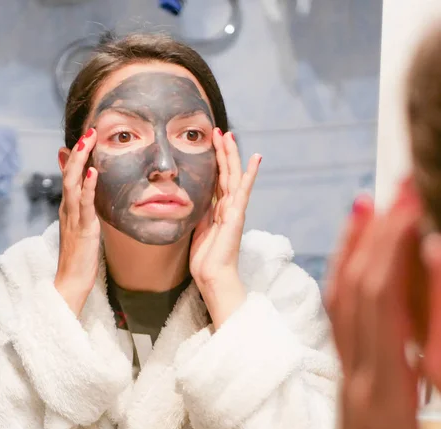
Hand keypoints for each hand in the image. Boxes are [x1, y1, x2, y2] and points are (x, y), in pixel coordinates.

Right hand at [55, 129, 99, 315]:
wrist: (72, 280)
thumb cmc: (80, 256)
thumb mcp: (82, 226)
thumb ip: (84, 209)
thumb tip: (89, 195)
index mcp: (69, 207)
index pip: (69, 175)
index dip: (75, 154)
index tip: (86, 135)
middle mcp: (68, 209)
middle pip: (69, 173)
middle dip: (79, 150)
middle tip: (89, 130)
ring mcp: (73, 217)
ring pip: (73, 183)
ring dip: (80, 160)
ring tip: (89, 140)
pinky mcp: (83, 228)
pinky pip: (84, 204)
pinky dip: (88, 187)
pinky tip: (93, 172)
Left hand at [190, 129, 260, 328]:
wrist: (213, 276)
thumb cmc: (205, 260)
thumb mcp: (196, 230)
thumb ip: (199, 213)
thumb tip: (193, 199)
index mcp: (218, 211)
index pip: (217, 180)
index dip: (214, 162)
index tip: (211, 144)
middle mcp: (228, 207)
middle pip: (225, 173)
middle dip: (222, 152)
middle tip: (219, 131)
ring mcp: (234, 210)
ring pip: (233, 176)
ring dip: (231, 155)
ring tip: (228, 135)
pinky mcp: (237, 215)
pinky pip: (243, 190)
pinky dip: (250, 173)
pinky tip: (255, 158)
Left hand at [318, 182, 440, 428]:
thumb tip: (440, 349)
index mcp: (384, 396)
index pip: (383, 304)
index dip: (395, 247)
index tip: (412, 204)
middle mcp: (359, 378)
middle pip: (359, 289)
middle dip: (379, 231)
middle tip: (401, 185)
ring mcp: (349, 381)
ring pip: (341, 303)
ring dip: (355, 250)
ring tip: (369, 205)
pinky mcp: (350, 388)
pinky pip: (342, 325)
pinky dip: (348, 284)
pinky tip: (357, 262)